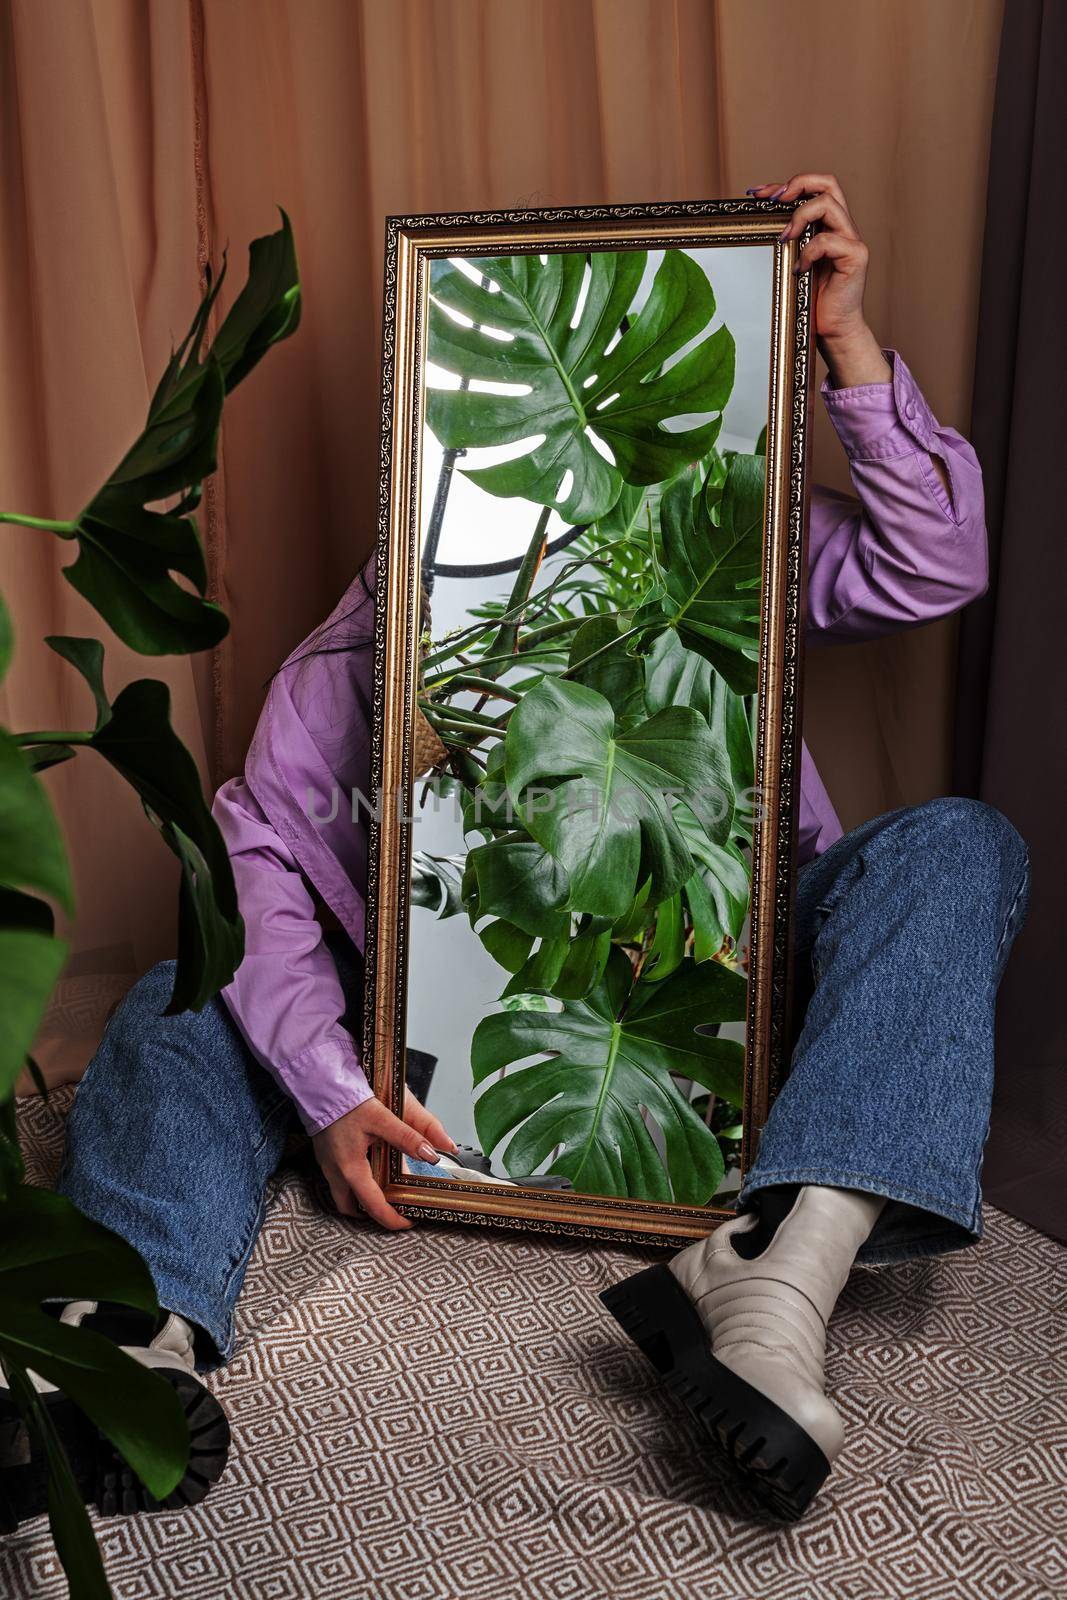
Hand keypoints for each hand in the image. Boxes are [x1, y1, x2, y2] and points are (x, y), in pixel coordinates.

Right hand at [312, 1090, 457, 1230]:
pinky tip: (370, 1166)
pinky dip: (355, 1181)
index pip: (374, 1207)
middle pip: (352, 1207)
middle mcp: (335, 1172)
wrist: (318, 1083)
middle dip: (372, 1213)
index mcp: (351, 1169)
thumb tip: (435, 1153)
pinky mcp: (324, 1153)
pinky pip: (339, 1178)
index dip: (393, 1219)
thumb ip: (409, 1136)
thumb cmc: (348, 1100)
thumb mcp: (383, 1118)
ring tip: (385, 1189)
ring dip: (361, 1197)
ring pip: (343, 1194)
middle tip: (394, 1208)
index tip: (409, 1221)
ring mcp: (327, 1164)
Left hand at [748, 172, 890, 387]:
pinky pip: (828, 241)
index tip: (756, 194)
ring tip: (785, 238)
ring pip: (829, 204)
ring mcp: (851, 240)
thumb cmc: (809, 299)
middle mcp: (842, 227)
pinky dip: (809, 251)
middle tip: (774, 200)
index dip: (785, 185)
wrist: (832, 330)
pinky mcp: (855, 257)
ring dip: (800, 216)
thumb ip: (786, 239)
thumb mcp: (792, 262)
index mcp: (828, 224)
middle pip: (828, 183)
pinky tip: (799, 270)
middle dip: (798, 184)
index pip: (812, 188)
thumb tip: (757, 219)